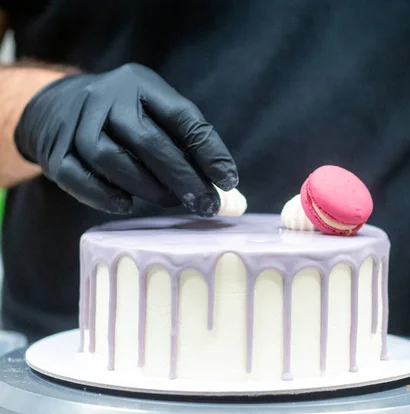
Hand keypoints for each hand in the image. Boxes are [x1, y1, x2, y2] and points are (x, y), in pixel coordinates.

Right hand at [14, 63, 236, 215]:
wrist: (55, 107)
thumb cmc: (123, 118)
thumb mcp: (153, 111)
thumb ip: (185, 143)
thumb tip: (225, 188)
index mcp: (140, 84)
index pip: (181, 116)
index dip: (208, 150)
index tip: (228, 180)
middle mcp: (107, 98)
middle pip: (148, 140)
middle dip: (183, 177)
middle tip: (205, 203)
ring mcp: (77, 123)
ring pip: (112, 159)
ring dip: (147, 188)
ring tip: (170, 201)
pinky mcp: (55, 151)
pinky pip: (79, 178)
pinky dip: (105, 196)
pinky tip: (127, 205)